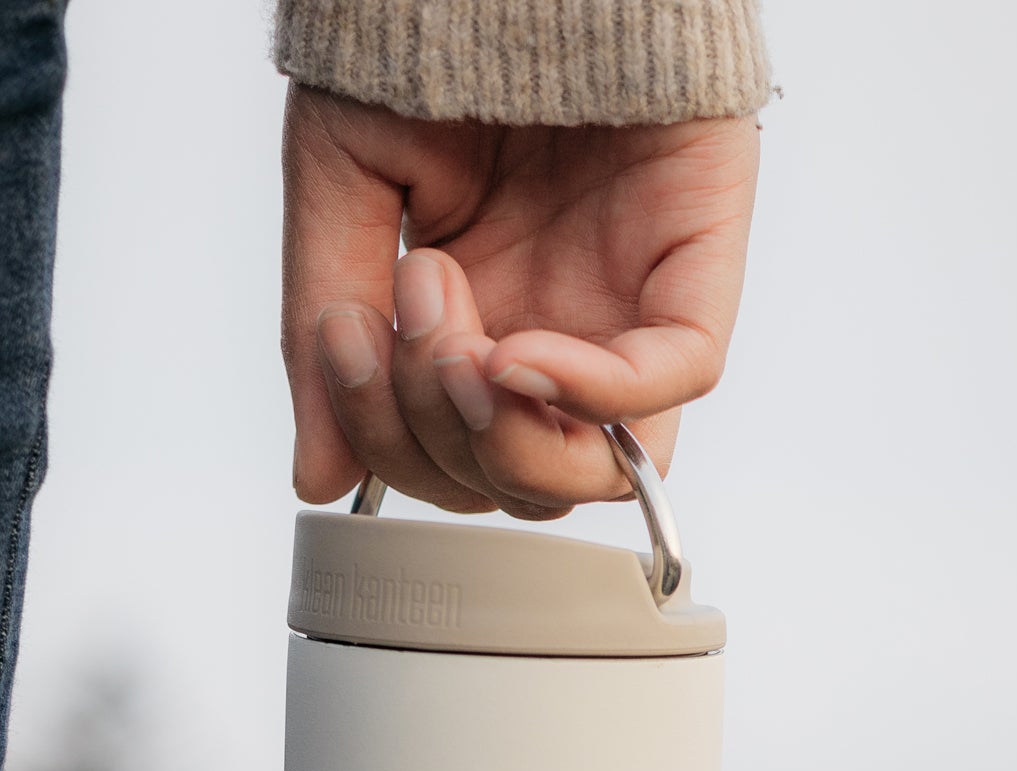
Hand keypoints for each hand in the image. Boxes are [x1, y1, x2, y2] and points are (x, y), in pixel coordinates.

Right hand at [281, 86, 759, 518]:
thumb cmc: (428, 38)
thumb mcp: (342, 189)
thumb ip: (329, 340)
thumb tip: (320, 478)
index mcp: (473, 320)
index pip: (449, 459)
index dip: (393, 443)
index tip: (349, 338)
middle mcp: (552, 330)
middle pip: (515, 481)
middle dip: (442, 439)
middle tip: (408, 317)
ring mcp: (626, 307)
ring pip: (598, 464)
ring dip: (513, 445)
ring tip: (468, 352)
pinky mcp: (696, 263)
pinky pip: (676, 378)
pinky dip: (597, 398)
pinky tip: (521, 358)